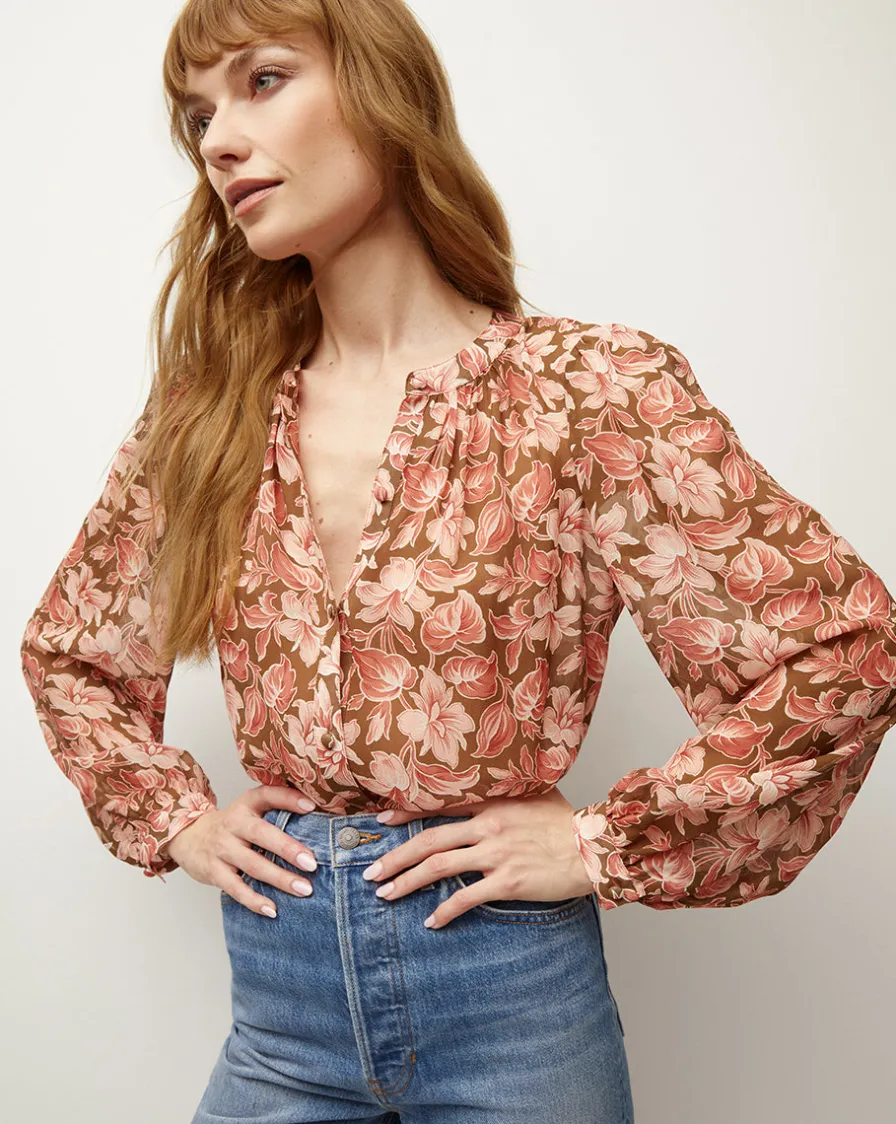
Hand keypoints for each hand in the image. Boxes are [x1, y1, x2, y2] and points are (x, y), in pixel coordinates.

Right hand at [165, 785, 319, 915]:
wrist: (188, 836)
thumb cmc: (232, 825)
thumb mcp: (249, 808)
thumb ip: (277, 807)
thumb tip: (315, 812)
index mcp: (246, 805)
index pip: (267, 795)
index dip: (288, 799)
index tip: (311, 806)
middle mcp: (233, 824)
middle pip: (262, 835)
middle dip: (288, 849)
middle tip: (312, 863)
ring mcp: (222, 849)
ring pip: (253, 865)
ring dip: (280, 879)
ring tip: (304, 889)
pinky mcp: (213, 872)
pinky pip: (235, 888)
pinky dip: (254, 900)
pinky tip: (272, 909)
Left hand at [362, 790, 595, 928]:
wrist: (594, 846)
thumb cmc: (568, 821)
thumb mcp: (534, 794)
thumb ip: (506, 793)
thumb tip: (487, 790)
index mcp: (491, 802)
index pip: (438, 805)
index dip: (407, 813)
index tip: (382, 820)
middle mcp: (487, 826)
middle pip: (428, 841)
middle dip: (395, 857)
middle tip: (371, 872)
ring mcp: (496, 854)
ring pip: (438, 867)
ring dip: (407, 882)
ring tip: (385, 895)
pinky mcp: (507, 882)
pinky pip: (466, 898)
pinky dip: (444, 911)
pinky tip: (430, 921)